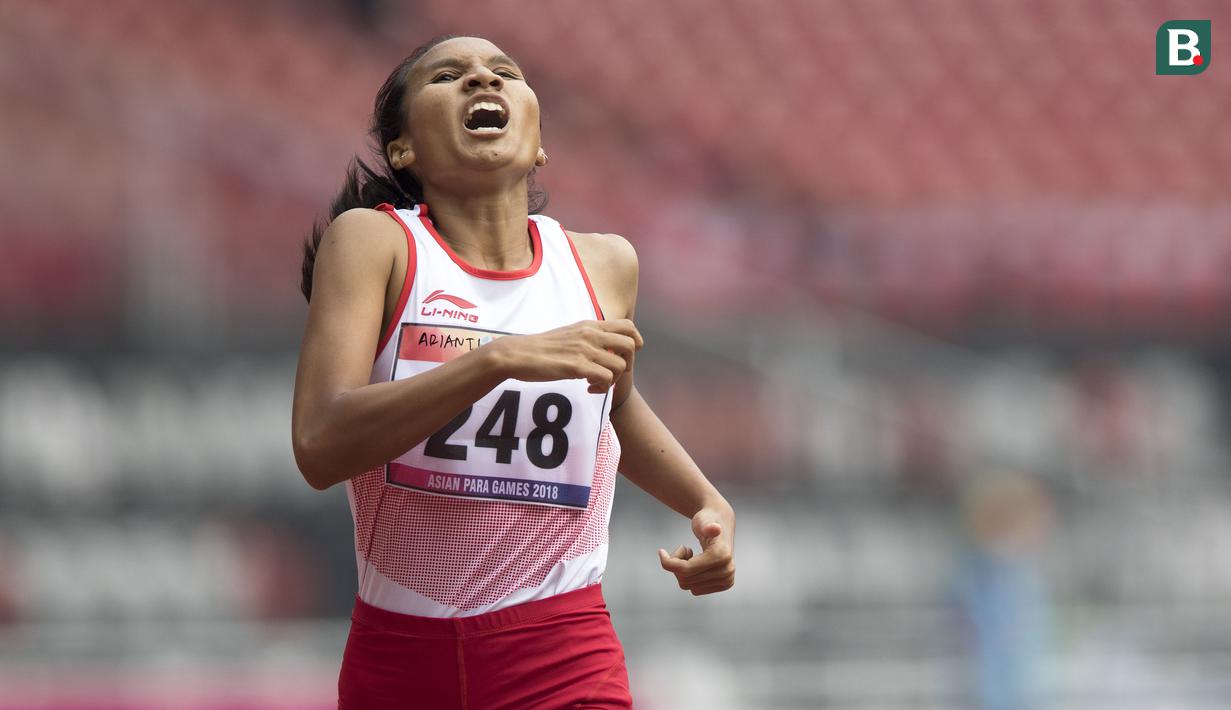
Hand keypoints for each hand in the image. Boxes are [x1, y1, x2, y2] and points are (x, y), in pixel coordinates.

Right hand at [490, 319, 642, 393]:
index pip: (628, 326)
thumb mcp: (569, 334)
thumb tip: (604, 348)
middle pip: (631, 345)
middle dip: (627, 364)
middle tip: (611, 374)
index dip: (634, 343)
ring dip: (613, 380)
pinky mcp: (576, 366)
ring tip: (596, 383)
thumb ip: (588, 337)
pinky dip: (602, 388)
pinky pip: (606, 379)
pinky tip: (588, 388)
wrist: (516, 354)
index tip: (621, 357)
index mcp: (590, 325)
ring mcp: (584, 350)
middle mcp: (591, 334)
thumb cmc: (540, 348)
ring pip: (620, 366)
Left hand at [658, 508, 735, 595]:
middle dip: (677, 564)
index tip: (661, 551)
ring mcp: (726, 580)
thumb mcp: (703, 520)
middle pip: (685, 579)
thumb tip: (714, 528)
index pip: (685, 569)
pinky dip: (690, 577)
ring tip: (691, 556)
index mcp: (721, 556)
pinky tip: (697, 564)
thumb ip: (706, 526)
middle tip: (684, 549)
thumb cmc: (707, 520)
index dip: (668, 562)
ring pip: (688, 586)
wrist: (720, 524)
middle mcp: (727, 571)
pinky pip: (695, 589)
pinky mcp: (723, 585)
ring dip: (683, 571)